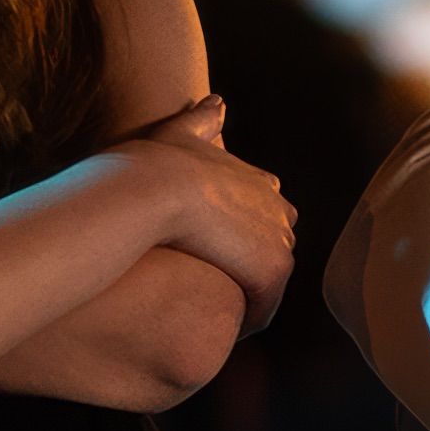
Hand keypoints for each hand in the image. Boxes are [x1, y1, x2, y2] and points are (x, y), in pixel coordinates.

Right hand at [105, 116, 293, 327]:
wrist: (151, 189)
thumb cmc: (151, 163)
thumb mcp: (180, 133)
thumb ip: (202, 121)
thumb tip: (216, 100)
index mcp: (260, 183)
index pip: (265, 215)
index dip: (241, 237)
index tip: (214, 253)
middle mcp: (278, 209)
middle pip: (273, 248)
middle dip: (249, 268)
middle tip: (215, 289)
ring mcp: (277, 240)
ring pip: (270, 280)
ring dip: (248, 297)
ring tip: (217, 315)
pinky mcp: (270, 270)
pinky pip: (264, 306)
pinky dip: (247, 319)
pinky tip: (220, 330)